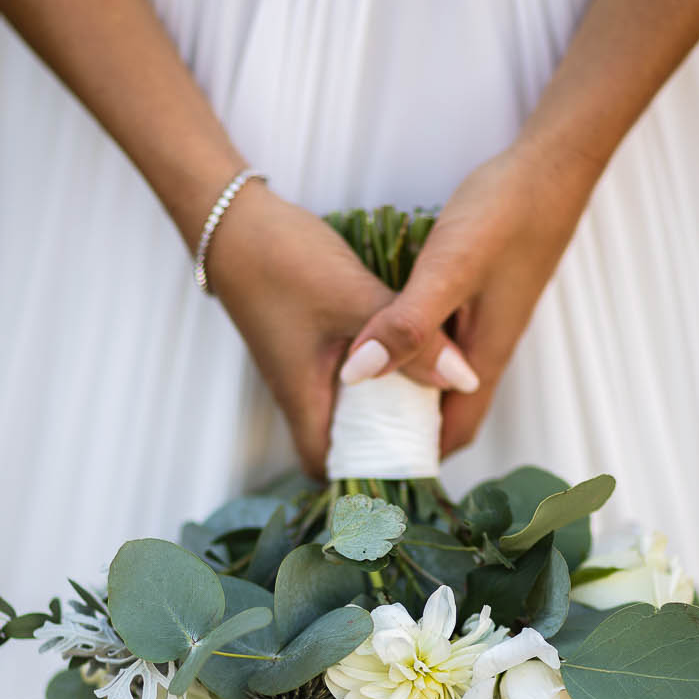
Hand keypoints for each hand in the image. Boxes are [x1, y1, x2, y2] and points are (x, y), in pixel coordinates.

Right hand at [205, 184, 475, 476]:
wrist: (234, 220)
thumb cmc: (284, 263)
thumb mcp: (356, 298)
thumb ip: (411, 338)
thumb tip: (465, 379)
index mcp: (301, 396)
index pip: (327, 467)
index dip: (365, 478)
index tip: (412, 468)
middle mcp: (298, 390)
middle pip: (342, 442)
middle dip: (385, 443)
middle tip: (436, 431)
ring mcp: (300, 365)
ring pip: (347, 407)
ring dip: (383, 406)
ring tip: (433, 394)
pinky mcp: (307, 342)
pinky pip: (346, 378)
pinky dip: (376, 375)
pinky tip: (407, 352)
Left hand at [342, 140, 600, 455]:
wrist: (553, 159)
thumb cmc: (505, 213)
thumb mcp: (447, 270)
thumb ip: (405, 325)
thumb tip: (357, 378)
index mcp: (482, 356)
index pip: (454, 433)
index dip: (415, 459)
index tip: (368, 473)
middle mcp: (486, 346)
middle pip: (445, 411)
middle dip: (401, 433)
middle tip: (346, 443)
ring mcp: (483, 318)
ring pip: (439, 376)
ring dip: (402, 392)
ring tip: (348, 400)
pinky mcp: (476, 292)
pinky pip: (439, 341)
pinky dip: (408, 353)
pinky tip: (374, 340)